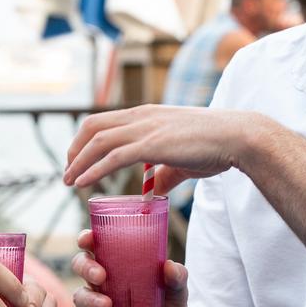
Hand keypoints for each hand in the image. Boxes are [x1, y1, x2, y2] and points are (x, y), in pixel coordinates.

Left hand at [63, 105, 270, 191]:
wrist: (238, 136)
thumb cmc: (215, 146)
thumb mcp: (181, 158)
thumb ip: (164, 173)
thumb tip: (152, 191)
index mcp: (145, 115)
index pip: (102, 121)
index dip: (83, 141)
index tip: (76, 161)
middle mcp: (141, 117)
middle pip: (92, 127)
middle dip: (74, 150)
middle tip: (68, 173)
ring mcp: (146, 129)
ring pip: (98, 142)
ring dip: (78, 162)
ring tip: (69, 181)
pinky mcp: (153, 145)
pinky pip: (114, 157)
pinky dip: (94, 170)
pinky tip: (83, 183)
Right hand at [70, 230, 195, 306]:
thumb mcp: (178, 299)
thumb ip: (178, 282)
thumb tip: (171, 266)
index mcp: (121, 268)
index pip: (99, 247)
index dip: (88, 239)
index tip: (88, 239)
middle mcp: (105, 284)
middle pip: (82, 266)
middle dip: (85, 266)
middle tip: (101, 275)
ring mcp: (97, 306)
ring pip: (80, 294)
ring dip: (89, 297)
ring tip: (107, 305)